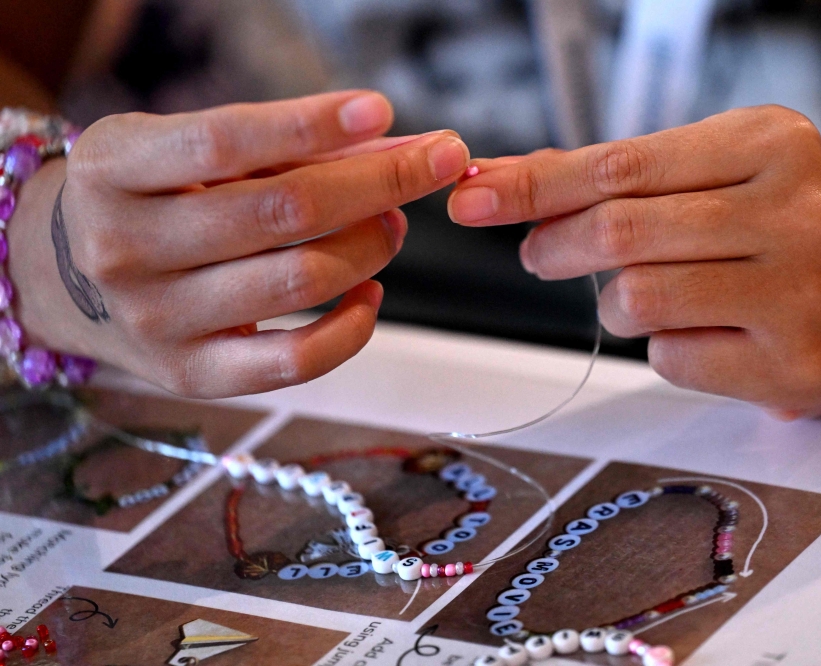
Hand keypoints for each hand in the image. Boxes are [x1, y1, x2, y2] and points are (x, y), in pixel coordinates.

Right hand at [9, 91, 470, 396]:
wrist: (70, 275)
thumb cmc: (150, 197)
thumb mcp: (186, 148)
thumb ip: (284, 145)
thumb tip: (401, 145)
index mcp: (115, 170)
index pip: (226, 142)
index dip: (311, 125)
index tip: (380, 111)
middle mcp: (126, 248)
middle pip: (283, 213)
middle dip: (378, 183)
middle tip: (431, 164)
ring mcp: (157, 320)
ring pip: (300, 281)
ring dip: (371, 246)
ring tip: (392, 223)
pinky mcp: (192, 374)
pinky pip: (294, 363)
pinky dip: (352, 328)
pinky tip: (369, 292)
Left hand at [447, 105, 820, 416]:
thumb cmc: (779, 227)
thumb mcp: (715, 172)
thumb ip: (620, 177)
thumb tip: (507, 181)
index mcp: (769, 142)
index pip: (620, 165)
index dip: (536, 187)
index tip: (475, 199)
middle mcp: (795, 211)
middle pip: (622, 231)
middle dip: (556, 246)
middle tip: (539, 255)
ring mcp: (802, 292)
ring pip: (638, 298)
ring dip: (613, 304)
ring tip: (637, 296)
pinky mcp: (796, 363)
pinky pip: (672, 357)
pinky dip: (660, 346)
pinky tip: (697, 333)